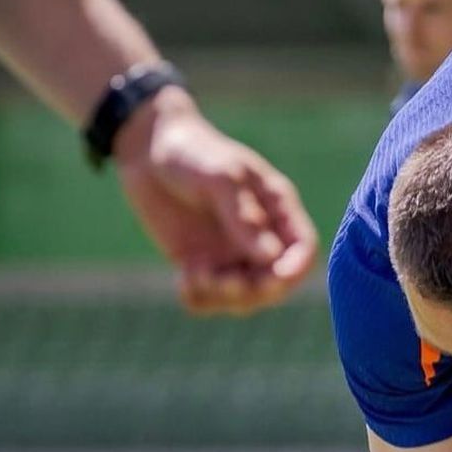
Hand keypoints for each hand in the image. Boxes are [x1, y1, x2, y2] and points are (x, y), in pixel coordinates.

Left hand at [115, 88, 316, 314]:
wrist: (147, 151)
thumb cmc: (192, 152)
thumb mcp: (220, 175)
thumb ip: (245, 216)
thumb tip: (272, 258)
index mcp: (278, 210)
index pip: (304, 250)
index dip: (296, 269)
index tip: (274, 277)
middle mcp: (261, 239)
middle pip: (277, 284)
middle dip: (255, 291)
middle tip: (225, 281)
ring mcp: (233, 256)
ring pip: (244, 299)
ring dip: (222, 297)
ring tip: (194, 273)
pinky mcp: (204, 267)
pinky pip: (209, 300)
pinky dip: (198, 299)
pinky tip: (182, 278)